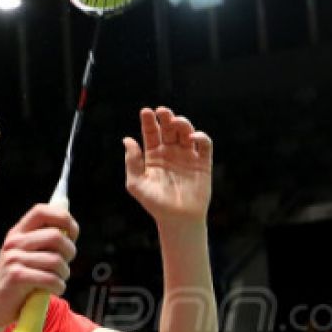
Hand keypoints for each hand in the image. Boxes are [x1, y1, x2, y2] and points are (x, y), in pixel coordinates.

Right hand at [0, 204, 77, 328]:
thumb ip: (42, 242)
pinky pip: (51, 278)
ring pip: (56, 260)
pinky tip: (54, 290)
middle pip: (56, 236)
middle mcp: (14, 242)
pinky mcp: (16, 277)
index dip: (63, 218)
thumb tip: (69, 230)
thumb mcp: (24, 256)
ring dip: (64, 274)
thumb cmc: (16, 283)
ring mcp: (13, 258)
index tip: (72, 232)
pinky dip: (59, 287)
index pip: (41, 211)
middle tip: (64, 265)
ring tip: (58, 281)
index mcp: (17, 233)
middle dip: (69, 252)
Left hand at [123, 107, 211, 223]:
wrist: (178, 220)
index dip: (149, 121)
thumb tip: (127, 139)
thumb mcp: (137, 183)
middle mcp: (171, 152)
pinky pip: (204, 145)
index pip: (151, 133)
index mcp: (153, 155)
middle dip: (166, 117)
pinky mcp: (202, 163)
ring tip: (176, 122)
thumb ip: (132, 162)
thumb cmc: (155, 204)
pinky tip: (192, 137)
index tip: (146, 112)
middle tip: (162, 111)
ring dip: (183, 123)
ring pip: (186, 132)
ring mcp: (187, 156)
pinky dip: (201, 137)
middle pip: (169, 128)